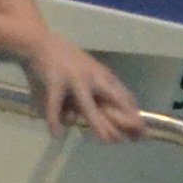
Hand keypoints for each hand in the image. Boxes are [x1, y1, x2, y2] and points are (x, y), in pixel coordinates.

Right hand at [26, 37, 144, 140]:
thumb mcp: (87, 73)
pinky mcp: (55, 81)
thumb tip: (100, 118)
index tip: (143, 132)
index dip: (134, 115)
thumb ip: (95, 94)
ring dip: (99, 124)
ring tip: (108, 140)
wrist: (39, 42)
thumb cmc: (64, 61)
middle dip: (126, 120)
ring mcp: (75, 79)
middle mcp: (93, 77)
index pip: (124, 96)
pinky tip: (56, 133)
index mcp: (102, 75)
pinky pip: (55, 105)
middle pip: (114, 100)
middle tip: (135, 137)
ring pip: (89, 106)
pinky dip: (55, 120)